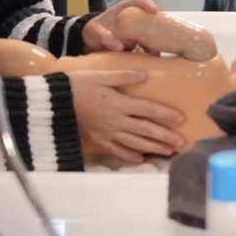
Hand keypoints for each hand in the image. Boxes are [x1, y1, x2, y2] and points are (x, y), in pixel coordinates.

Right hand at [67, 68, 187, 161]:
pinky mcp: (98, 140)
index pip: (148, 110)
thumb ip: (123, 76)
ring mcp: (108, 133)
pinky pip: (116, 151)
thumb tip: (145, 75)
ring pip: (135, 143)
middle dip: (165, 137)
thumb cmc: (77, 85)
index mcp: (119, 103)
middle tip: (182, 143)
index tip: (181, 119)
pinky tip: (140, 160)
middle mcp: (116, 121)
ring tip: (169, 152)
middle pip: (146, 130)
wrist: (53, 103)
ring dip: (153, 148)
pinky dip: (129, 156)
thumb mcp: (100, 76)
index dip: (165, 114)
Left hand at [81, 0, 159, 52]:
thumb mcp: (95, 32)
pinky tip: (151, 59)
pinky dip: (149, 52)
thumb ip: (105, 37)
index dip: (147, 4)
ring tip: (155, 54)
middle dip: (157, 28)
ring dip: (154, 43)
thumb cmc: (94, 31)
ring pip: (150, 34)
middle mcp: (133, 19)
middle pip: (149, 19)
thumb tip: (120, 47)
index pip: (138, 2)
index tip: (154, 10)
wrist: (91, 42)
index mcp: (123, 10)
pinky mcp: (136, 43)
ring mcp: (136, 32)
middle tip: (158, 39)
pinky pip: (146, 46)